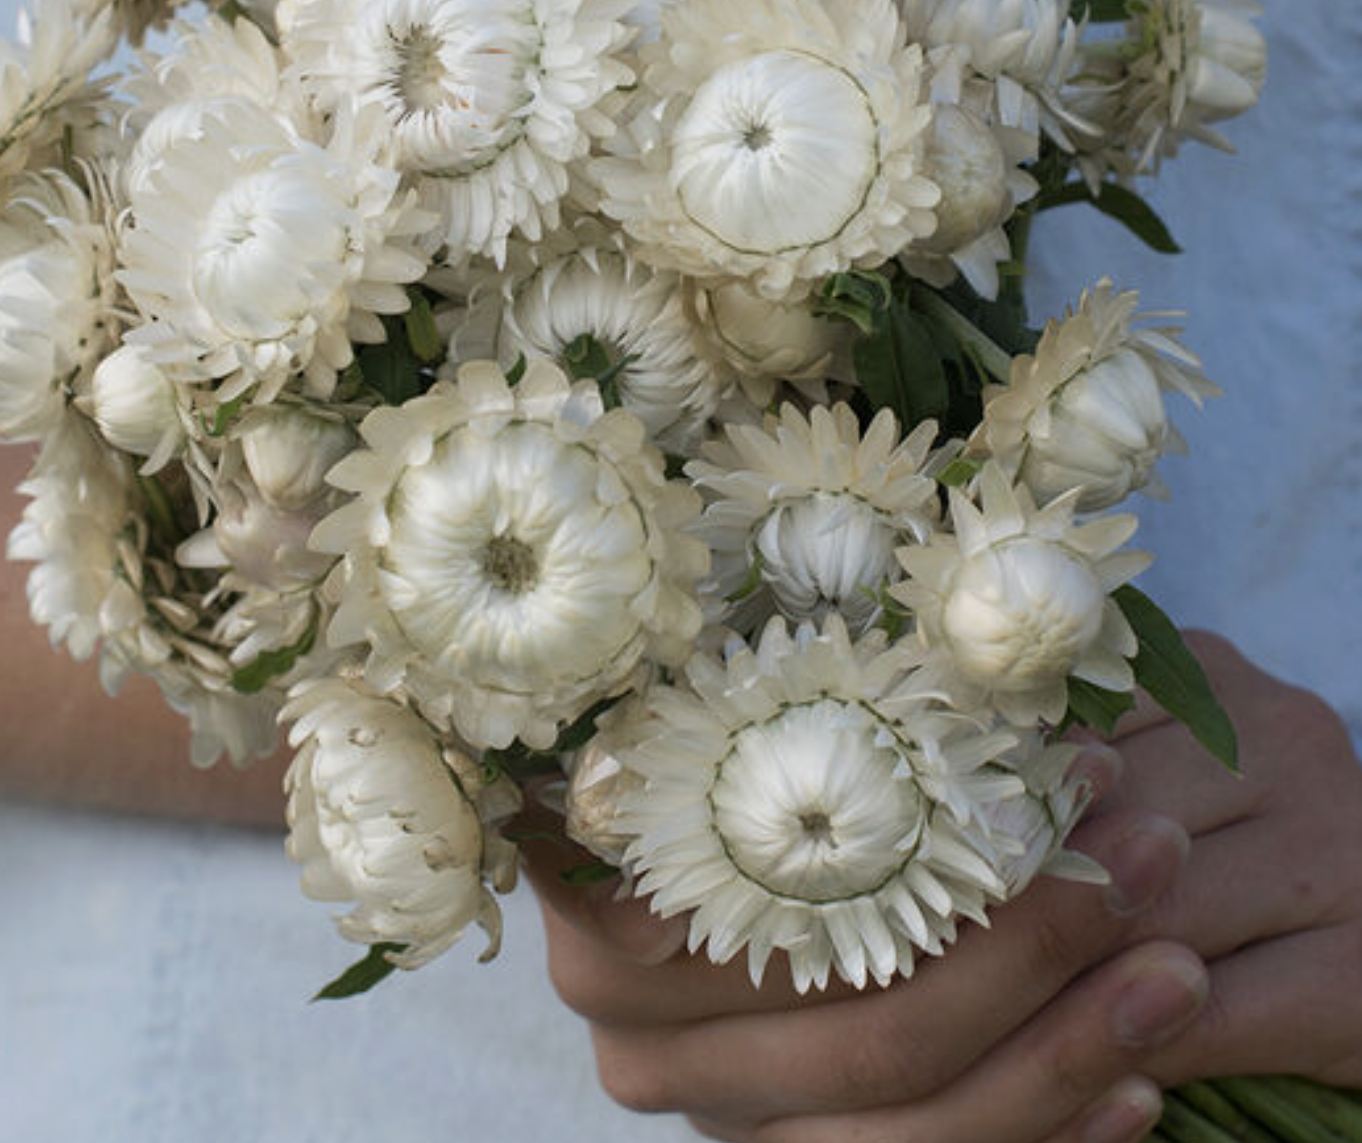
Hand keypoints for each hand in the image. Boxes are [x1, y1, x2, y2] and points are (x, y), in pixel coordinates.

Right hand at [525, 632, 1361, 1141]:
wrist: (719, 884)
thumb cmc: (727, 777)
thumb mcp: (728, 737)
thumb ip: (761, 729)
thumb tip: (943, 680)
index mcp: (606, 939)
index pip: (762, 923)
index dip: (917, 864)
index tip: (1050, 788)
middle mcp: (647, 1053)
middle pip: (857, 1034)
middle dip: (1027, 948)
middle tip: (1145, 856)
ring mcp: (729, 1124)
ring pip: (912, 1127)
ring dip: (1062, 1047)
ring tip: (1170, 967)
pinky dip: (1048, 1132)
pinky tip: (1138, 1082)